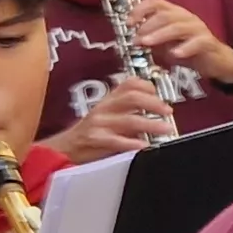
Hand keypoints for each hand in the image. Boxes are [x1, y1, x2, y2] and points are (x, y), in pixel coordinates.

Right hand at [50, 80, 174, 161]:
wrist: (64, 149)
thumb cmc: (90, 134)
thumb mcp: (108, 117)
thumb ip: (129, 112)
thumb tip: (156, 112)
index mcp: (108, 100)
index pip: (129, 84)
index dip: (148, 86)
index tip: (162, 94)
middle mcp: (104, 108)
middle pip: (132, 98)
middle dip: (154, 103)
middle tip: (168, 111)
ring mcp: (99, 124)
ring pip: (129, 120)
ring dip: (151, 124)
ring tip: (166, 129)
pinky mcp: (95, 140)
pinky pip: (117, 141)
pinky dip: (133, 143)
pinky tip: (145, 146)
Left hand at [129, 0, 232, 82]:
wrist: (217, 62)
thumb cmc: (190, 51)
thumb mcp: (165, 45)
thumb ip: (151, 40)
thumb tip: (133, 39)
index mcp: (174, 14)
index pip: (155, 2)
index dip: (139, 10)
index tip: (128, 23)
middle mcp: (186, 17)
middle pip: (165, 14)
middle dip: (147, 26)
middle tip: (136, 39)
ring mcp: (198, 29)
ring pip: (178, 26)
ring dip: (160, 35)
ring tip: (147, 44)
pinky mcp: (208, 42)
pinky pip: (197, 42)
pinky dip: (185, 48)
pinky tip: (174, 54)